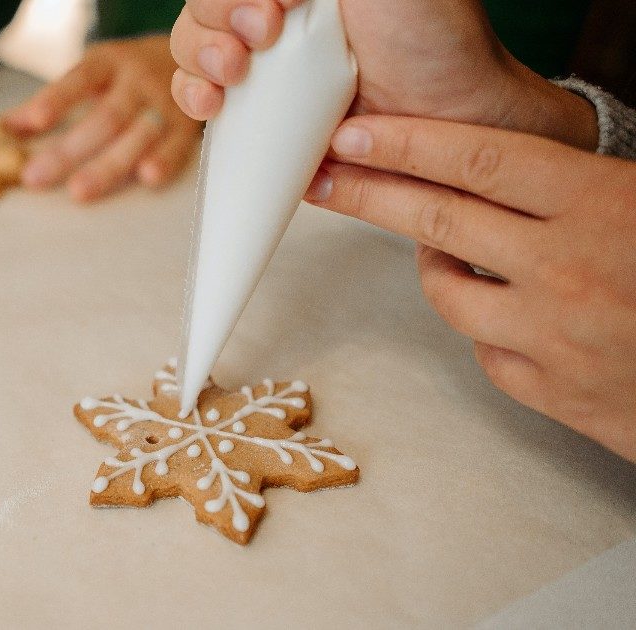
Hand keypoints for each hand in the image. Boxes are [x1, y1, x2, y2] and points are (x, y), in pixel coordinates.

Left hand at [1, 36, 202, 202]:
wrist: (193, 57)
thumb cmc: (127, 75)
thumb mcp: (91, 74)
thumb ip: (50, 101)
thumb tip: (3, 128)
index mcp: (108, 64)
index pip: (78, 80)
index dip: (56, 99)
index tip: (32, 122)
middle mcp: (137, 82)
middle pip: (104, 118)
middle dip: (69, 151)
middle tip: (37, 178)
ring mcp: (165, 104)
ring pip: (137, 136)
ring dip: (109, 165)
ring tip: (80, 192)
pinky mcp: (187, 126)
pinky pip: (178, 145)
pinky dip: (164, 162)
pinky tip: (147, 179)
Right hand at [167, 0, 597, 150]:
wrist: (454, 116)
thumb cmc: (433, 34)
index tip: (274, 10)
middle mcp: (276, 14)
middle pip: (202, 10)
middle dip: (213, 24)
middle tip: (259, 40)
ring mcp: (264, 65)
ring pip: (192, 52)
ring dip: (197, 63)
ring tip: (230, 81)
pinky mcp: (261, 113)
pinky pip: (204, 101)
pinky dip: (195, 100)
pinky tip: (215, 109)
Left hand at [305, 114, 635, 461]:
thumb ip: (576, 188)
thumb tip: (486, 172)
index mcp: (600, 207)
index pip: (478, 160)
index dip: (406, 143)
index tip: (353, 134)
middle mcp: (566, 269)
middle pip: (437, 220)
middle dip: (368, 193)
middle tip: (324, 179)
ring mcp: (552, 336)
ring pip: (449, 294)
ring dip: (440, 269)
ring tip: (456, 255)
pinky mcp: (548, 392)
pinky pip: (486, 351)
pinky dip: (489, 330)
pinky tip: (516, 317)